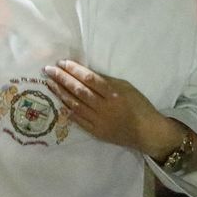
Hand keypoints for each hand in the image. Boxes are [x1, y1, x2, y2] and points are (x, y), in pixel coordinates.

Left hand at [43, 59, 175, 156]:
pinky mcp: (96, 132)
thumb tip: (85, 73)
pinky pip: (78, 120)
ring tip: (49, 83)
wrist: (147, 133)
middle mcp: (104, 107)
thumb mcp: (126, 87)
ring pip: (75, 105)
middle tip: (48, 70)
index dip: (74, 70)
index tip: (62, 63)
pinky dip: (68, 109)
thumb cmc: (139, 106)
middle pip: (79, 91)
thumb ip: (106, 81)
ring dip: (60, 93)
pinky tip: (58, 101)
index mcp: (114, 94)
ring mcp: (99, 121)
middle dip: (62, 79)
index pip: (90, 79)